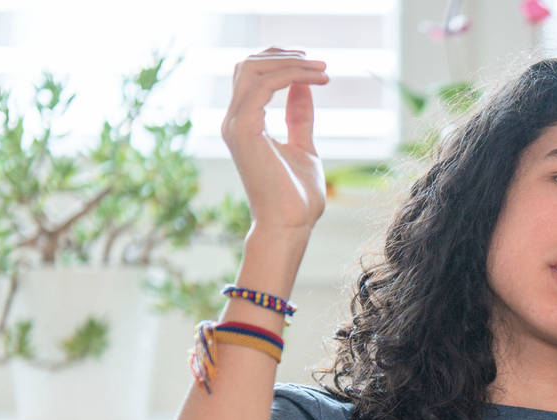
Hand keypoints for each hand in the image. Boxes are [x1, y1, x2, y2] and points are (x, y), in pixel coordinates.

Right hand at [220, 48, 329, 235]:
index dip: (279, 61)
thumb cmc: (297, 197)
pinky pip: (263, 85)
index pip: (250, 75)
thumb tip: (302, 86)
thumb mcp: (303, 147)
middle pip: (247, 65)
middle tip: (319, 62)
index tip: (313, 65)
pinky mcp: (244, 129)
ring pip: (253, 69)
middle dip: (282, 55)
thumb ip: (299, 117)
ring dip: (291, 63)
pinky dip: (292, 76)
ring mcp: (235, 124)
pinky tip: (317, 80)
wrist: (291, 225)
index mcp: (244, 123)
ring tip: (323, 69)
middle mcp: (233, 120)